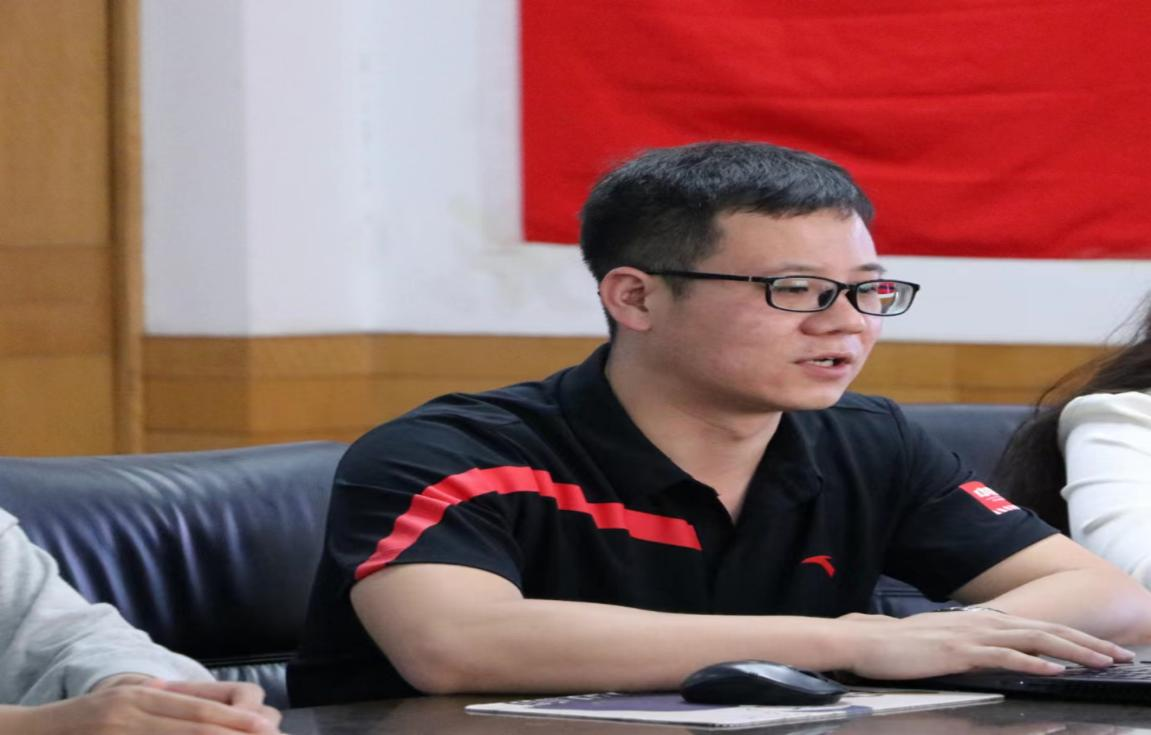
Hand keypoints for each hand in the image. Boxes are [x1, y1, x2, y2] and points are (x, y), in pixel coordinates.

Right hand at [16, 681, 281, 734]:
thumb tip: (189, 696)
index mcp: (141, 696)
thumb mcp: (118, 701)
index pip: (200, 710)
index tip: (269, 728)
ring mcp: (119, 732)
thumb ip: (155, 699)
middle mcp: (132, 711)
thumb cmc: (75, 723)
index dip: (237, 720)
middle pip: (197, 727)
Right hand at [845, 608, 1135, 679]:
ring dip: (1073, 650)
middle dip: (1085, 643)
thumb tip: (976, 651)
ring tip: (1103, 661)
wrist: (861, 642)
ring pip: (1033, 640)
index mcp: (974, 623)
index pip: (1032, 627)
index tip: (1098, 649)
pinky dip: (1033, 661)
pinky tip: (1056, 669)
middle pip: (1043, 629)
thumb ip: (958, 645)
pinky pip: (1004, 657)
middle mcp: (978, 624)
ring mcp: (969, 637)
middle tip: (1119, 655)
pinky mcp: (958, 653)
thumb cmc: (891, 647)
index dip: (1069, 637)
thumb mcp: (933, 643)